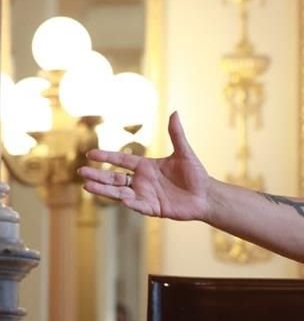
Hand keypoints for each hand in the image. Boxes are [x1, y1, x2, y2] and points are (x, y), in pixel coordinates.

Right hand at [79, 112, 210, 221]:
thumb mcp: (184, 153)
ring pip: (119, 192)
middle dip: (98, 175)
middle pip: (115, 177)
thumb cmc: (196, 174)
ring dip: (104, 189)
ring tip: (87, 186)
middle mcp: (142, 181)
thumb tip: (175, 112)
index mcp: (147, 166)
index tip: (91, 154)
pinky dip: (127, 202)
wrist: (206, 195)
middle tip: (81, 172)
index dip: (107, 157)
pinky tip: (118, 198)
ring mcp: (145, 195)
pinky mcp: (152, 208)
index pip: (122, 160)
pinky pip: (137, 205)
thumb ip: (176, 134)